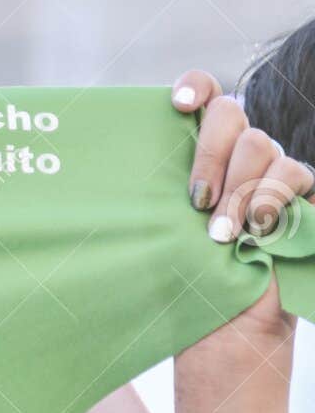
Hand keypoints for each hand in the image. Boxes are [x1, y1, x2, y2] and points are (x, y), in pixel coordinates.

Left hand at [173, 71, 312, 347]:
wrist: (228, 325)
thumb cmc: (185, 278)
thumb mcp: (160, 230)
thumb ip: (155, 192)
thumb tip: (117, 164)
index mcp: (199, 153)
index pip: (205, 95)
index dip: (196, 87)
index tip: (177, 105)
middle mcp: (236, 154)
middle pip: (229, 113)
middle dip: (209, 153)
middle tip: (196, 201)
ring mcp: (270, 171)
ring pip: (260, 144)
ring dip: (238, 189)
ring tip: (221, 235)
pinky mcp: (302, 193)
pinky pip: (293, 172)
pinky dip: (270, 199)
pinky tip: (258, 230)